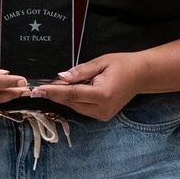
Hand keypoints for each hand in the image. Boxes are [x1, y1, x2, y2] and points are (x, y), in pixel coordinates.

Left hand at [28, 53, 148, 120]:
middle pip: (71, 102)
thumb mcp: (101, 62)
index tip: (37, 90)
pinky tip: (69, 91)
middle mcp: (102, 109)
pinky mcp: (102, 116)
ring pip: (75, 107)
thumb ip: (80, 71)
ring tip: (54, 86)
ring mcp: (103, 115)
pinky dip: (73, 100)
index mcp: (103, 95)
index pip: (72, 94)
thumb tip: (60, 77)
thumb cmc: (122, 65)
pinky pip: (82, 108)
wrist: (141, 75)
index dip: (53, 92)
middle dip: (56, 93)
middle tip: (42, 85)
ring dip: (64, 97)